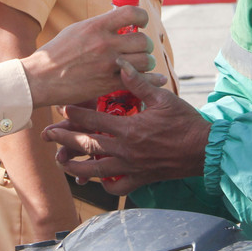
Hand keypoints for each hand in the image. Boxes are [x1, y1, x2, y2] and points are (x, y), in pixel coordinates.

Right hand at [20, 6, 165, 107]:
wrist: (40, 79)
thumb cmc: (55, 53)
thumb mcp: (76, 30)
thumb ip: (98, 25)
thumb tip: (117, 21)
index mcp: (96, 26)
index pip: (132, 13)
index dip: (142, 17)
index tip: (140, 23)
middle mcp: (105, 44)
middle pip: (142, 41)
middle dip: (144, 45)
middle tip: (139, 48)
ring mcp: (107, 65)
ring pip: (144, 61)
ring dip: (145, 62)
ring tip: (139, 63)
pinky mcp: (107, 84)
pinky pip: (138, 81)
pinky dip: (150, 80)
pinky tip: (155, 78)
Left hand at [42, 60, 207, 194]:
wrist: (204, 150)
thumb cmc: (185, 121)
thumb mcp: (162, 98)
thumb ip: (137, 83)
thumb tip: (120, 63)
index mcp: (129, 128)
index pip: (93, 120)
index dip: (74, 114)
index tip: (61, 108)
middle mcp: (125, 150)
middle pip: (86, 145)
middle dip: (64, 139)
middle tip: (46, 135)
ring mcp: (131, 168)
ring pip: (94, 170)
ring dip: (74, 165)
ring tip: (60, 160)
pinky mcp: (140, 180)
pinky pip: (116, 187)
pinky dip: (103, 184)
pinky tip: (96, 180)